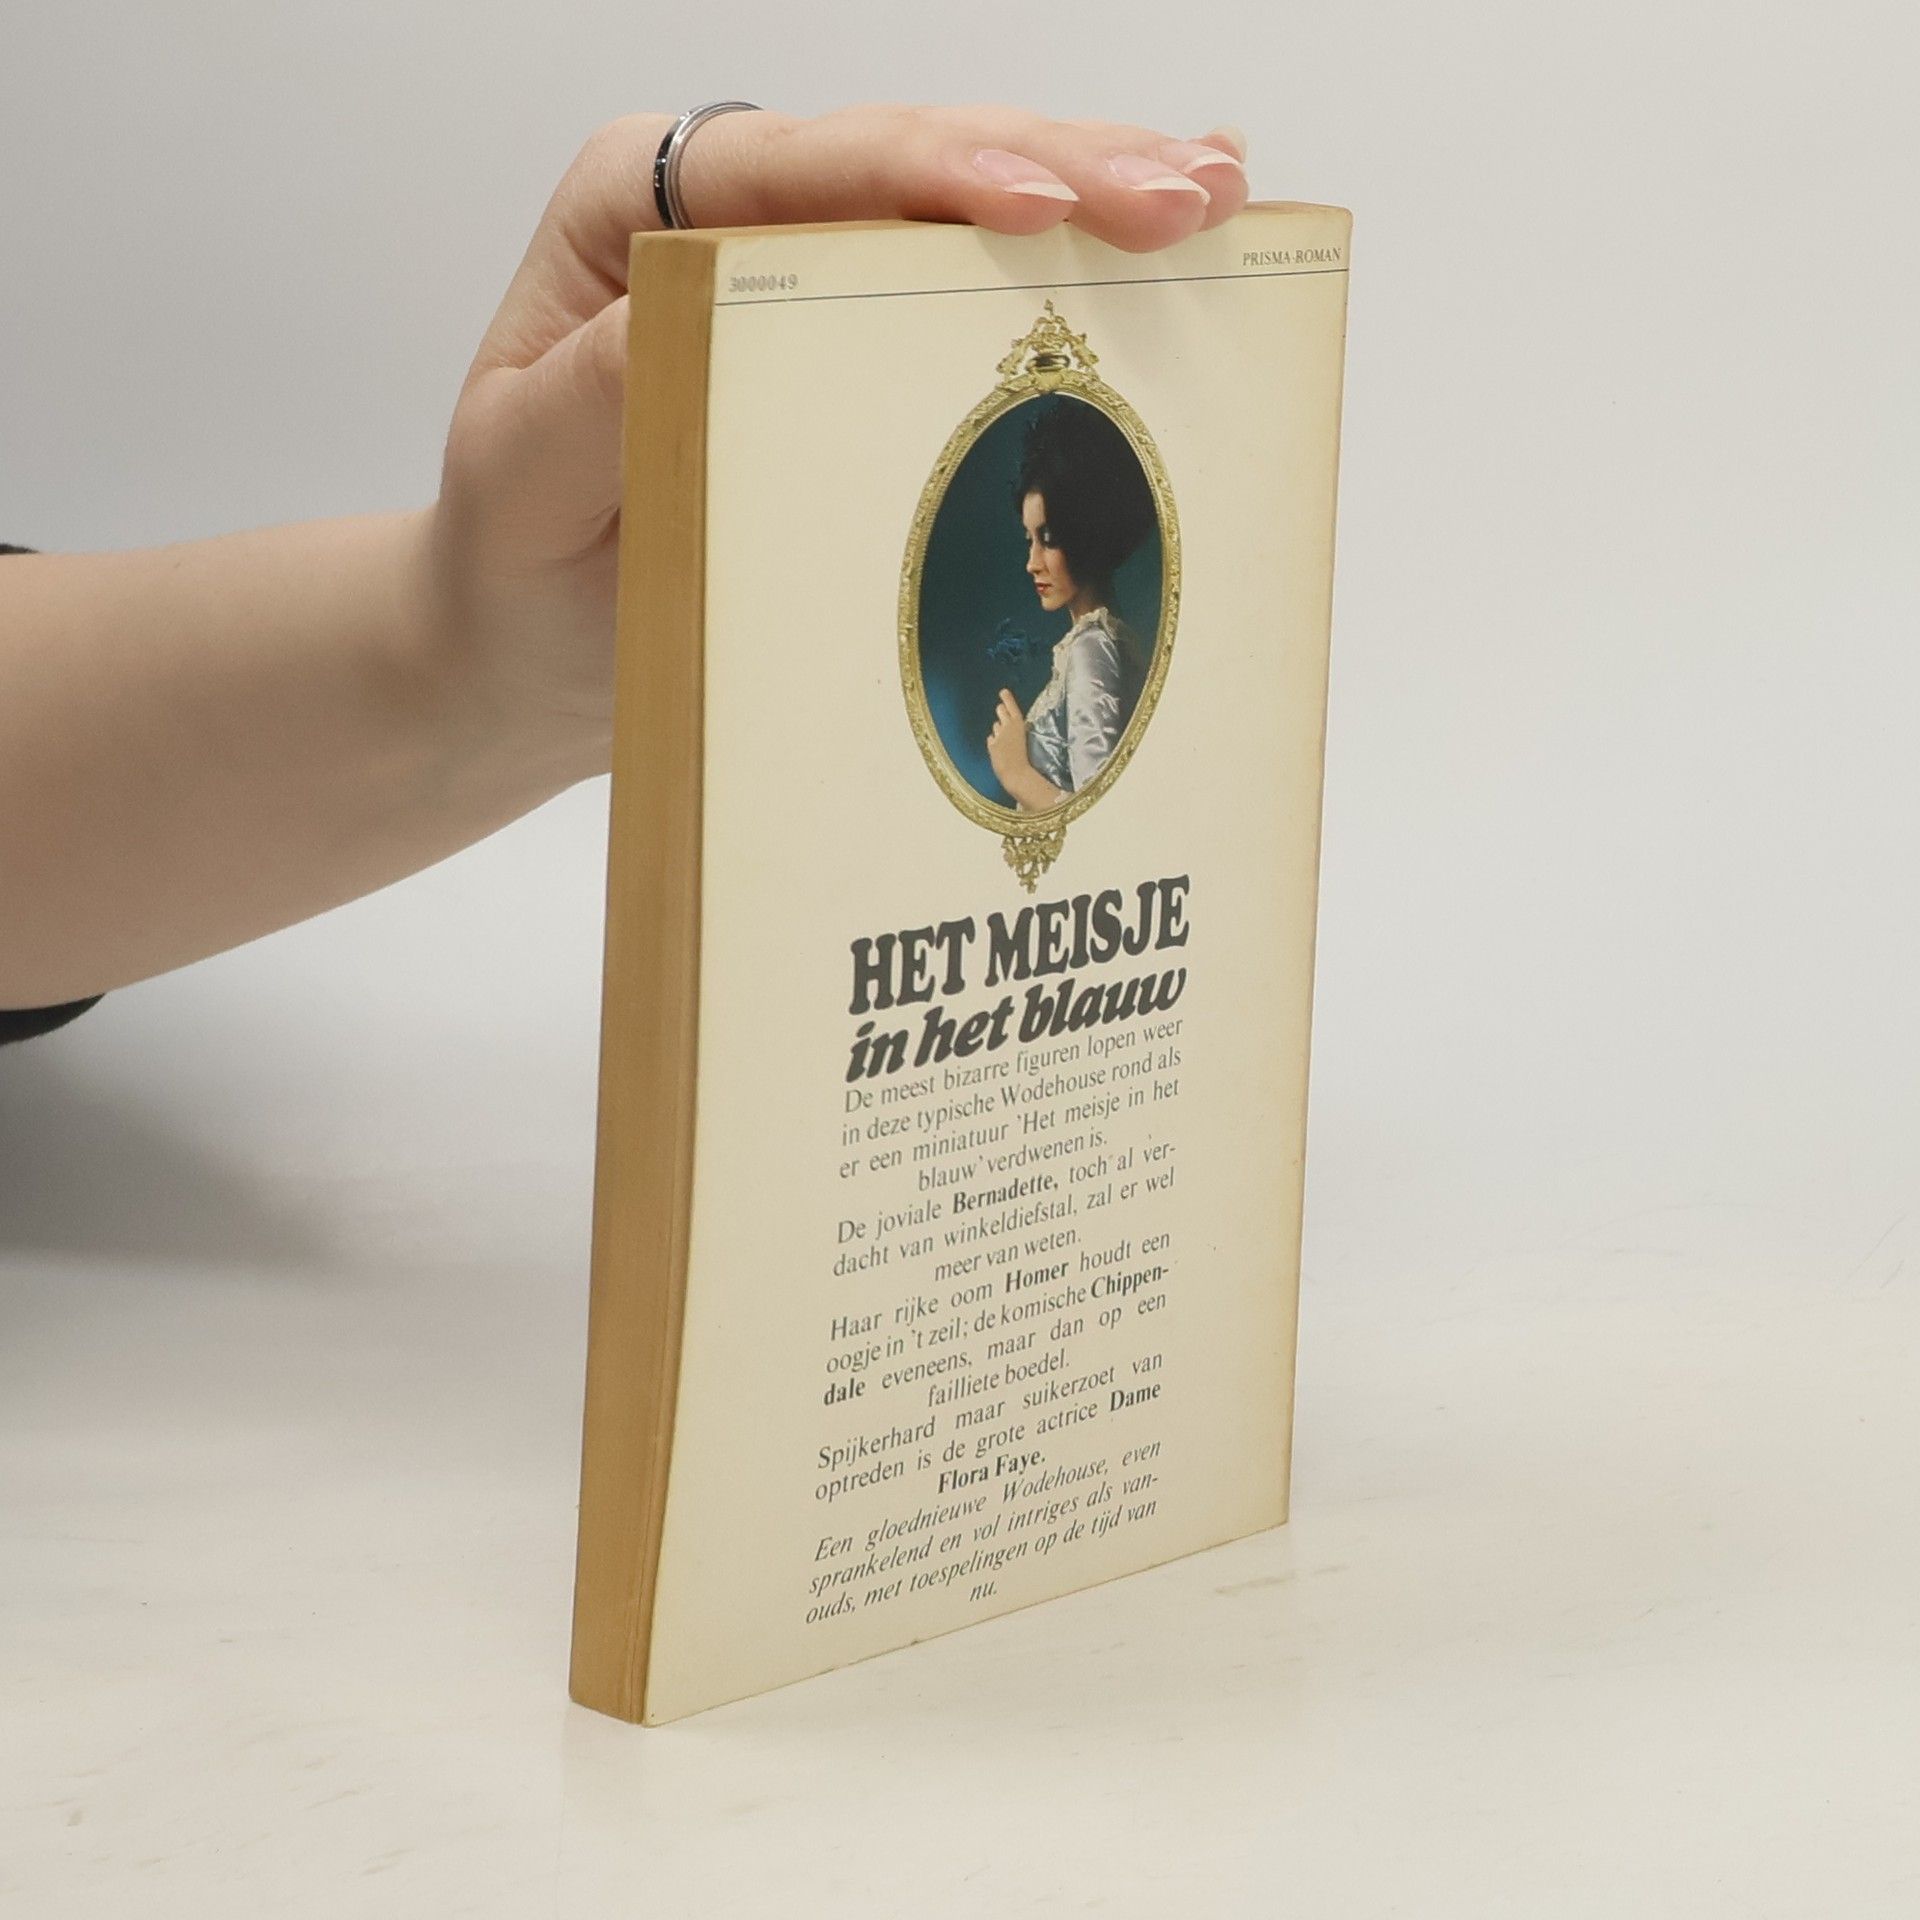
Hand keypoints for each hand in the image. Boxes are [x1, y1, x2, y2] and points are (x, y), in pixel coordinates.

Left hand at [426, 105, 1250, 772]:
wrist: (525, 644)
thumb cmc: (515, 559)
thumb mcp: (525, 477)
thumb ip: (601, 389)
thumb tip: (711, 310)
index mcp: (645, 211)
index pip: (806, 167)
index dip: (933, 173)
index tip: (1041, 205)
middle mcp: (737, 216)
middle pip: (916, 161)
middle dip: (1065, 167)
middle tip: (1193, 190)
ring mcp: (811, 274)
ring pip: (967, 212)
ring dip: (1097, 202)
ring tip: (1217, 196)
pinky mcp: (860, 345)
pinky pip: (970, 292)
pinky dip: (1071, 273)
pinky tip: (1164, 246)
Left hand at [987, 686, 1065, 811]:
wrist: (1017, 773)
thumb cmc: (1027, 759)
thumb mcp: (1025, 739)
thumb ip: (1017, 731)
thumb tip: (1009, 725)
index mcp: (1020, 724)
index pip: (1012, 706)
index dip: (1007, 698)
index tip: (1003, 691)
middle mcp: (1008, 726)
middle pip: (1000, 710)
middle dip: (1001, 711)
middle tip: (1002, 712)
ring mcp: (998, 735)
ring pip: (995, 726)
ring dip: (999, 730)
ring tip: (1005, 741)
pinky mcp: (991, 744)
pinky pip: (991, 739)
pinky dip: (994, 743)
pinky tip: (1000, 751)